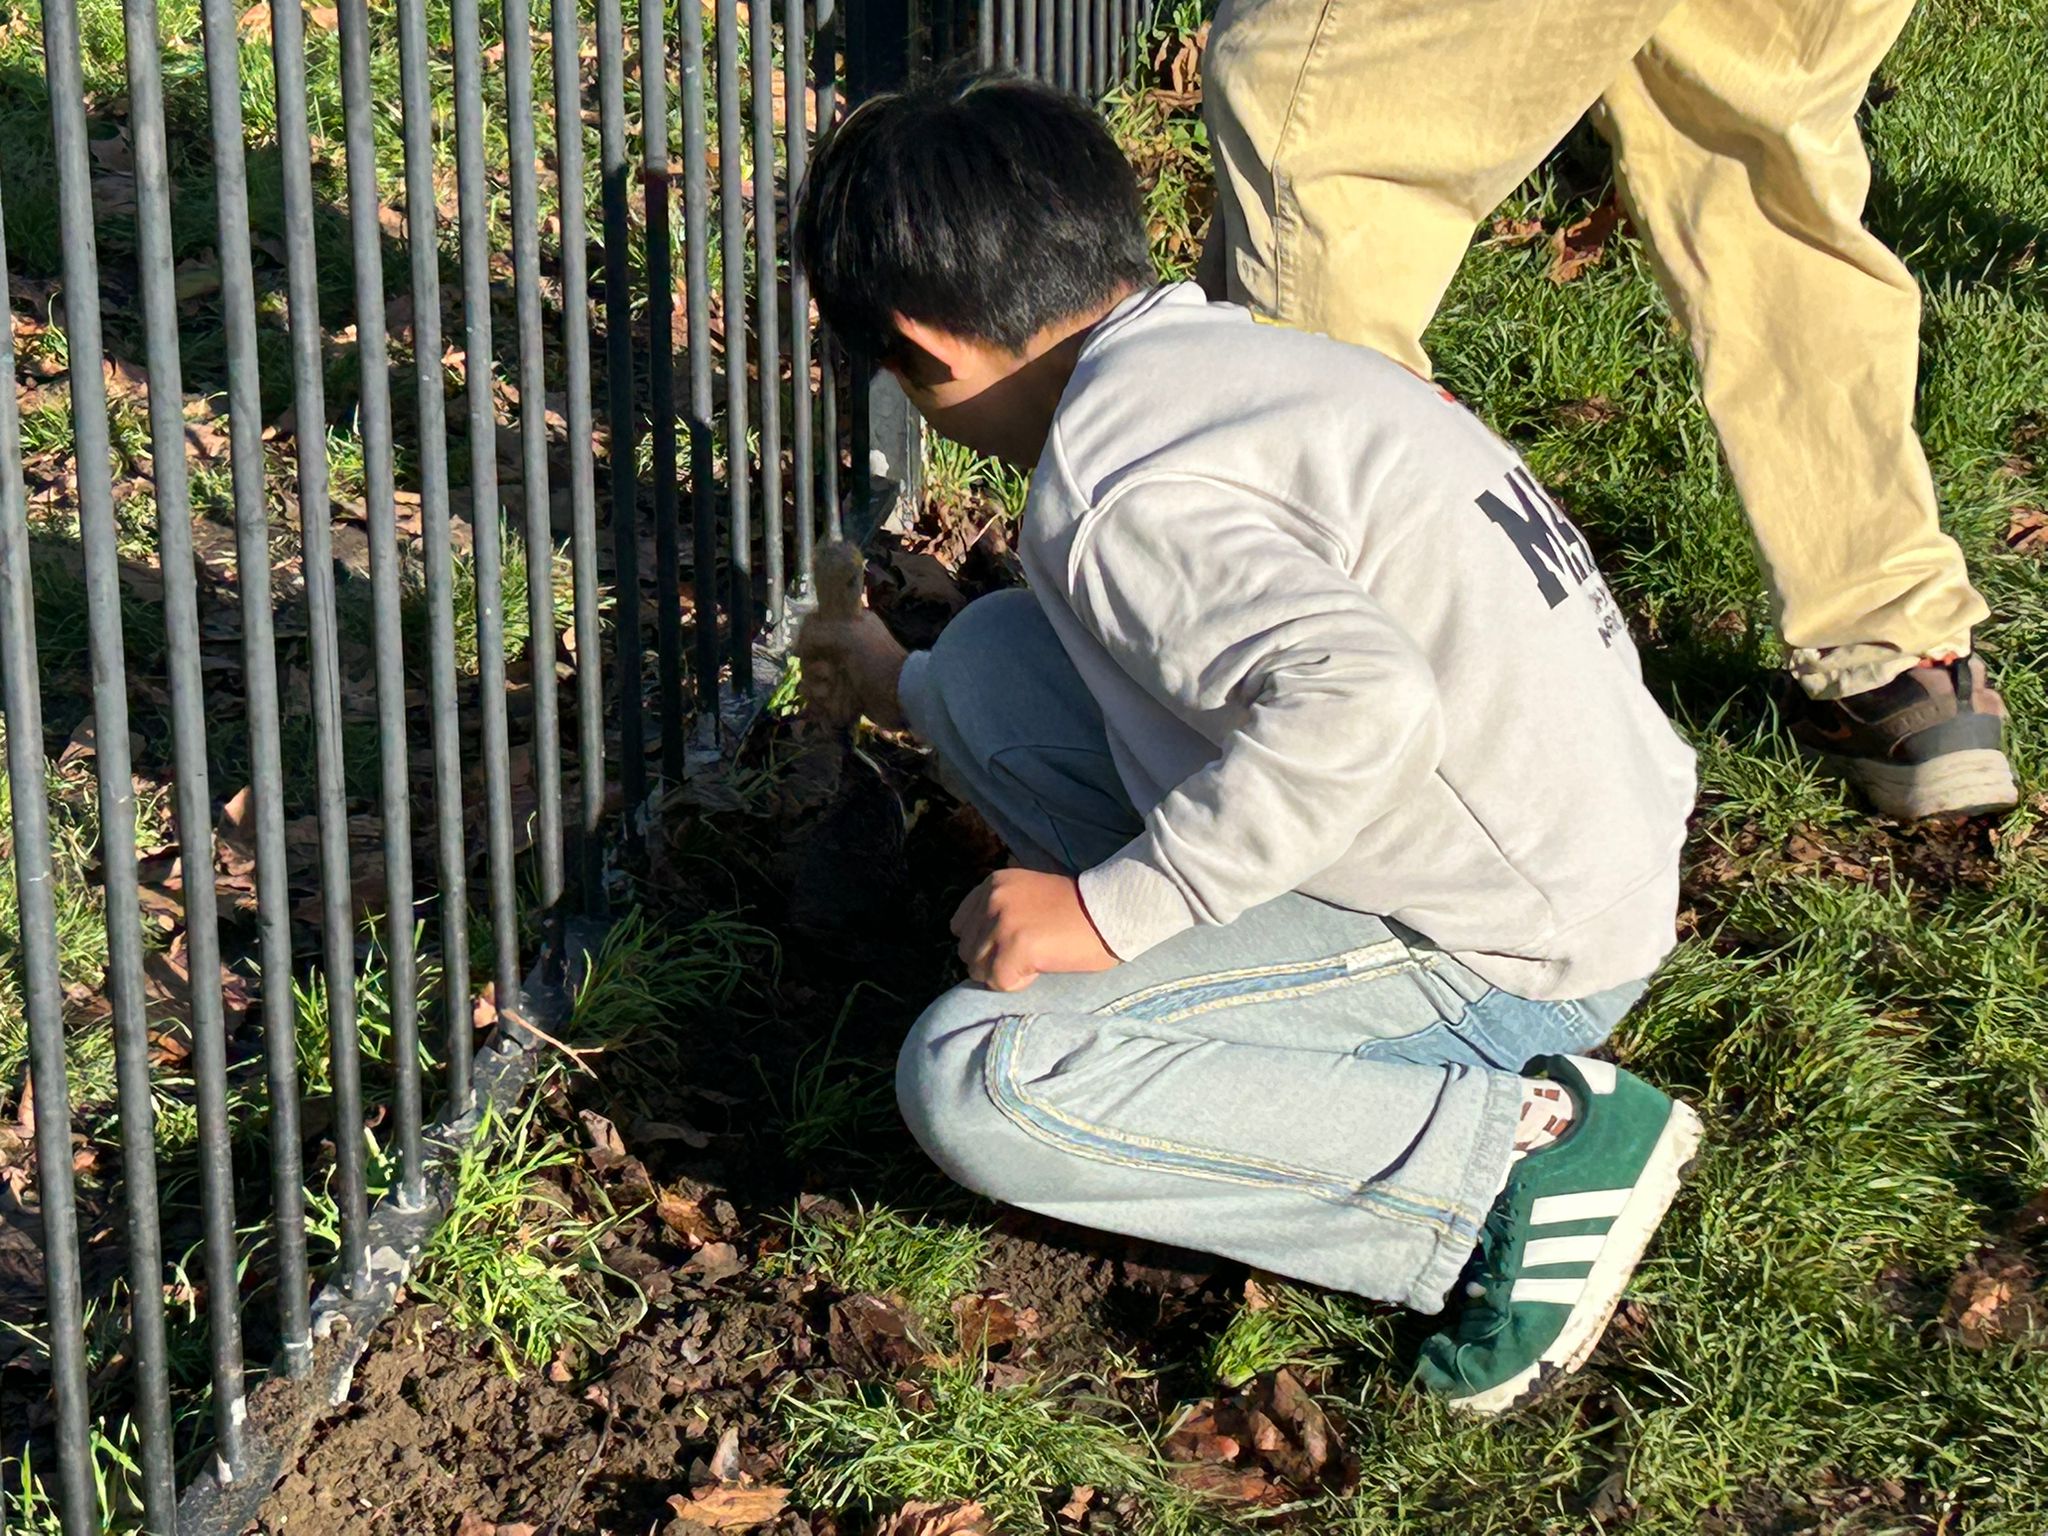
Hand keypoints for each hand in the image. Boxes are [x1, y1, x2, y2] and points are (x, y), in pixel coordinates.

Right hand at [795, 603, 908, 729]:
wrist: (900, 695)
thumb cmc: (876, 660)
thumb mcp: (846, 634)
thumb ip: (816, 633)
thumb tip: (798, 649)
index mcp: (848, 625)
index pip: (813, 626)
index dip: (807, 637)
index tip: (810, 647)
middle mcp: (843, 646)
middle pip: (808, 656)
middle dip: (813, 666)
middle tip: (829, 671)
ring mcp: (843, 672)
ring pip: (811, 678)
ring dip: (816, 685)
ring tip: (831, 689)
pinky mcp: (843, 695)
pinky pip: (819, 698)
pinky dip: (822, 701)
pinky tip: (831, 700)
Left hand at [950, 869, 1118, 991]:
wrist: (1113, 909)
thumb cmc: (1078, 908)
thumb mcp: (1028, 894)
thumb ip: (1001, 911)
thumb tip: (978, 947)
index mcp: (992, 884)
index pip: (960, 927)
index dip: (984, 942)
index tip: (1014, 942)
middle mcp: (992, 900)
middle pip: (967, 951)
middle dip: (993, 960)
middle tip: (1029, 954)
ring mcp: (1002, 923)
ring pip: (979, 970)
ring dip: (1005, 973)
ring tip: (1036, 959)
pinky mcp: (1015, 947)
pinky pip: (999, 983)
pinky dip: (1019, 983)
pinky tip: (1042, 967)